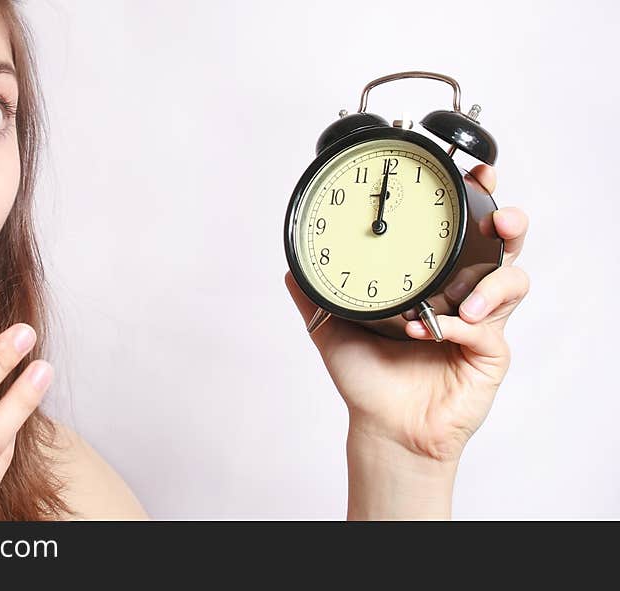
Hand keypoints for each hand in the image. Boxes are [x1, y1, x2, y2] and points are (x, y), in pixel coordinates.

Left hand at [286, 165, 528, 464]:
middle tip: (499, 215)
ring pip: (513, 281)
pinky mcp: (489, 354)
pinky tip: (432, 332)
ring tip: (463, 301)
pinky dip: (462, 326)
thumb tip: (288, 265)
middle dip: (508, 221)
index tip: (473, 172)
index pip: (460, 230)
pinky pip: (489, 330)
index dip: (474, 200)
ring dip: (492, 281)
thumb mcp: (332, 328)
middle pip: (503, 244)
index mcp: (432, 279)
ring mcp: (481, 323)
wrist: (383, 426)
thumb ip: (312, 295)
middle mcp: (462, 294)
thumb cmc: (367, 379)